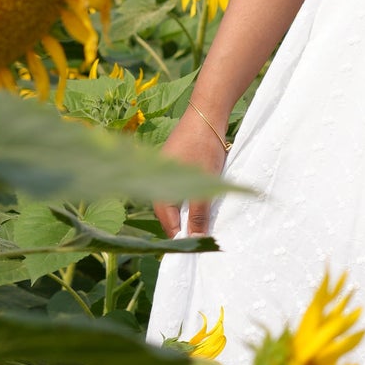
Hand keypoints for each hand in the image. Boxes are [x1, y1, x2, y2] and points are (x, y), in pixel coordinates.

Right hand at [153, 107, 228, 239]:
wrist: (206, 112)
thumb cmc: (203, 146)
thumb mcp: (203, 184)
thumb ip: (198, 213)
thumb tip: (195, 240)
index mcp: (159, 189)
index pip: (168, 223)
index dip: (182, 237)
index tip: (195, 252)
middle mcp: (158, 181)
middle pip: (171, 213)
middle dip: (186, 226)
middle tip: (203, 239)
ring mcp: (167, 171)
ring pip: (177, 199)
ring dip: (191, 211)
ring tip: (206, 222)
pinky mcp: (177, 163)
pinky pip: (182, 187)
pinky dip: (193, 196)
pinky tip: (206, 199)